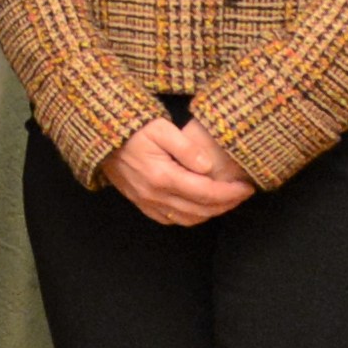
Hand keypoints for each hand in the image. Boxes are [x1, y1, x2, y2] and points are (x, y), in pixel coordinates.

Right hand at [102, 116, 253, 225]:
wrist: (101, 135)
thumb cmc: (132, 128)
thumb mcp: (160, 127)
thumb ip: (186, 147)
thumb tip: (208, 166)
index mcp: (163, 176)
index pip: (206, 193)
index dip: (230, 193)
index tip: (246, 187)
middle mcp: (155, 195)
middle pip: (200, 210)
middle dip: (226, 204)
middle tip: (242, 194)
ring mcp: (146, 202)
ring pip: (187, 219)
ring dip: (210, 213)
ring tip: (225, 200)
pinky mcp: (140, 202)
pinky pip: (169, 220)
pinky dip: (190, 218)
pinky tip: (199, 207)